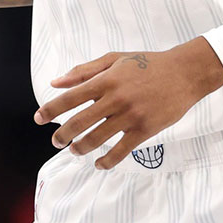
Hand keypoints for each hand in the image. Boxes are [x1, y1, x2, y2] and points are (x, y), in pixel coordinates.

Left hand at [34, 38, 222, 168]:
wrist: (184, 73)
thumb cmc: (148, 64)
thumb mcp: (115, 59)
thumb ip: (84, 71)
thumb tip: (56, 82)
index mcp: (107, 79)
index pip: (71, 97)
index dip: (51, 110)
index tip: (38, 119)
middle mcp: (116, 98)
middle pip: (79, 122)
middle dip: (62, 135)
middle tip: (56, 141)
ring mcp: (131, 115)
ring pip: (97, 139)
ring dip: (80, 148)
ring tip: (75, 150)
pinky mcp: (145, 129)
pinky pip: (121, 151)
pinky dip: (106, 161)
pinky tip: (99, 163)